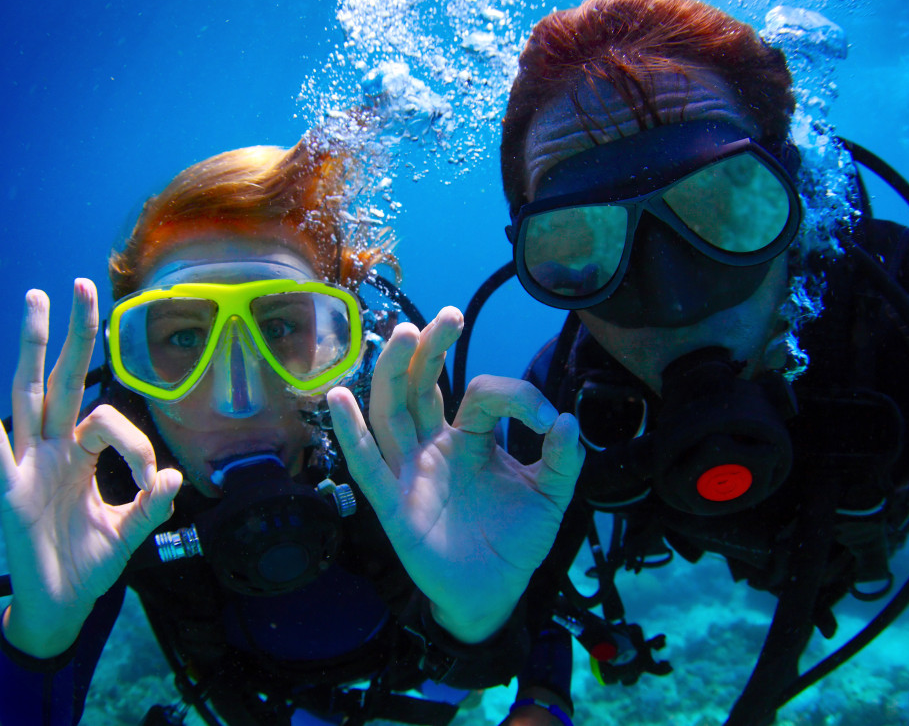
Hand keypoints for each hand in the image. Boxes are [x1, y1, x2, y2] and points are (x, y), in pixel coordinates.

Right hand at [0, 279, 181, 657]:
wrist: (60, 604)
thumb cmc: (89, 564)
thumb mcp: (129, 534)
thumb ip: (151, 508)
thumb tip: (174, 477)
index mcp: (84, 455)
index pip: (111, 422)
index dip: (139, 447)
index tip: (155, 484)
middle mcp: (55, 449)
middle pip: (65, 379)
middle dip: (74, 333)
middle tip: (81, 283)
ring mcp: (29, 462)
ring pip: (30, 394)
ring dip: (31, 347)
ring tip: (34, 299)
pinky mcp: (9, 486)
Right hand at [327, 306, 583, 642]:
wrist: (495, 592)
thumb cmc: (513, 540)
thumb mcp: (549, 496)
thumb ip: (562, 460)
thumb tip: (569, 419)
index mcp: (470, 438)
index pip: (482, 395)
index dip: (516, 397)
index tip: (546, 420)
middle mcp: (434, 445)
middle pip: (422, 386)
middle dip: (432, 348)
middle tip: (450, 317)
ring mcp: (410, 471)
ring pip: (392, 412)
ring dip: (393, 372)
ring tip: (402, 334)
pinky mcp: (394, 504)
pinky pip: (367, 465)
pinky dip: (351, 433)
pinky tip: (339, 397)